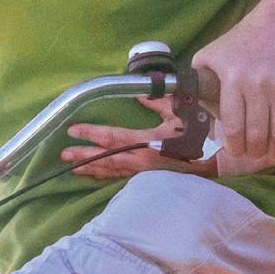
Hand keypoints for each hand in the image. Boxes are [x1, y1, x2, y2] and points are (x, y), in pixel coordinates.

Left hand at [62, 96, 196, 181]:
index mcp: (147, 143)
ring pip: (111, 171)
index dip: (91, 133)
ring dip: (90, 169)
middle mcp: (141, 161)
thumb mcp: (178, 112)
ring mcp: (142, 174)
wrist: (211, 166)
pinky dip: (104, 177)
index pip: (113, 138)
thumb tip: (140, 94)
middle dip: (83, 155)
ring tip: (72, 167)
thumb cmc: (194, 135)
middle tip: (63, 153)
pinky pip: (120, 178)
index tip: (73, 130)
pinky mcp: (145, 180)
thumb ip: (157, 102)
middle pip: (106, 158)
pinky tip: (93, 176)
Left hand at [192, 15, 274, 174]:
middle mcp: (258, 84)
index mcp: (232, 79)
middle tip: (252, 152)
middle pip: (257, 135)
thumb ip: (198, 82)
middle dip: (253, 151)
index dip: (234, 147)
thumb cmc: (244, 41)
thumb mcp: (211, 55)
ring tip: (268, 153)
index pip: (233, 127)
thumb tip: (184, 108)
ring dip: (273, 151)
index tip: (236, 151)